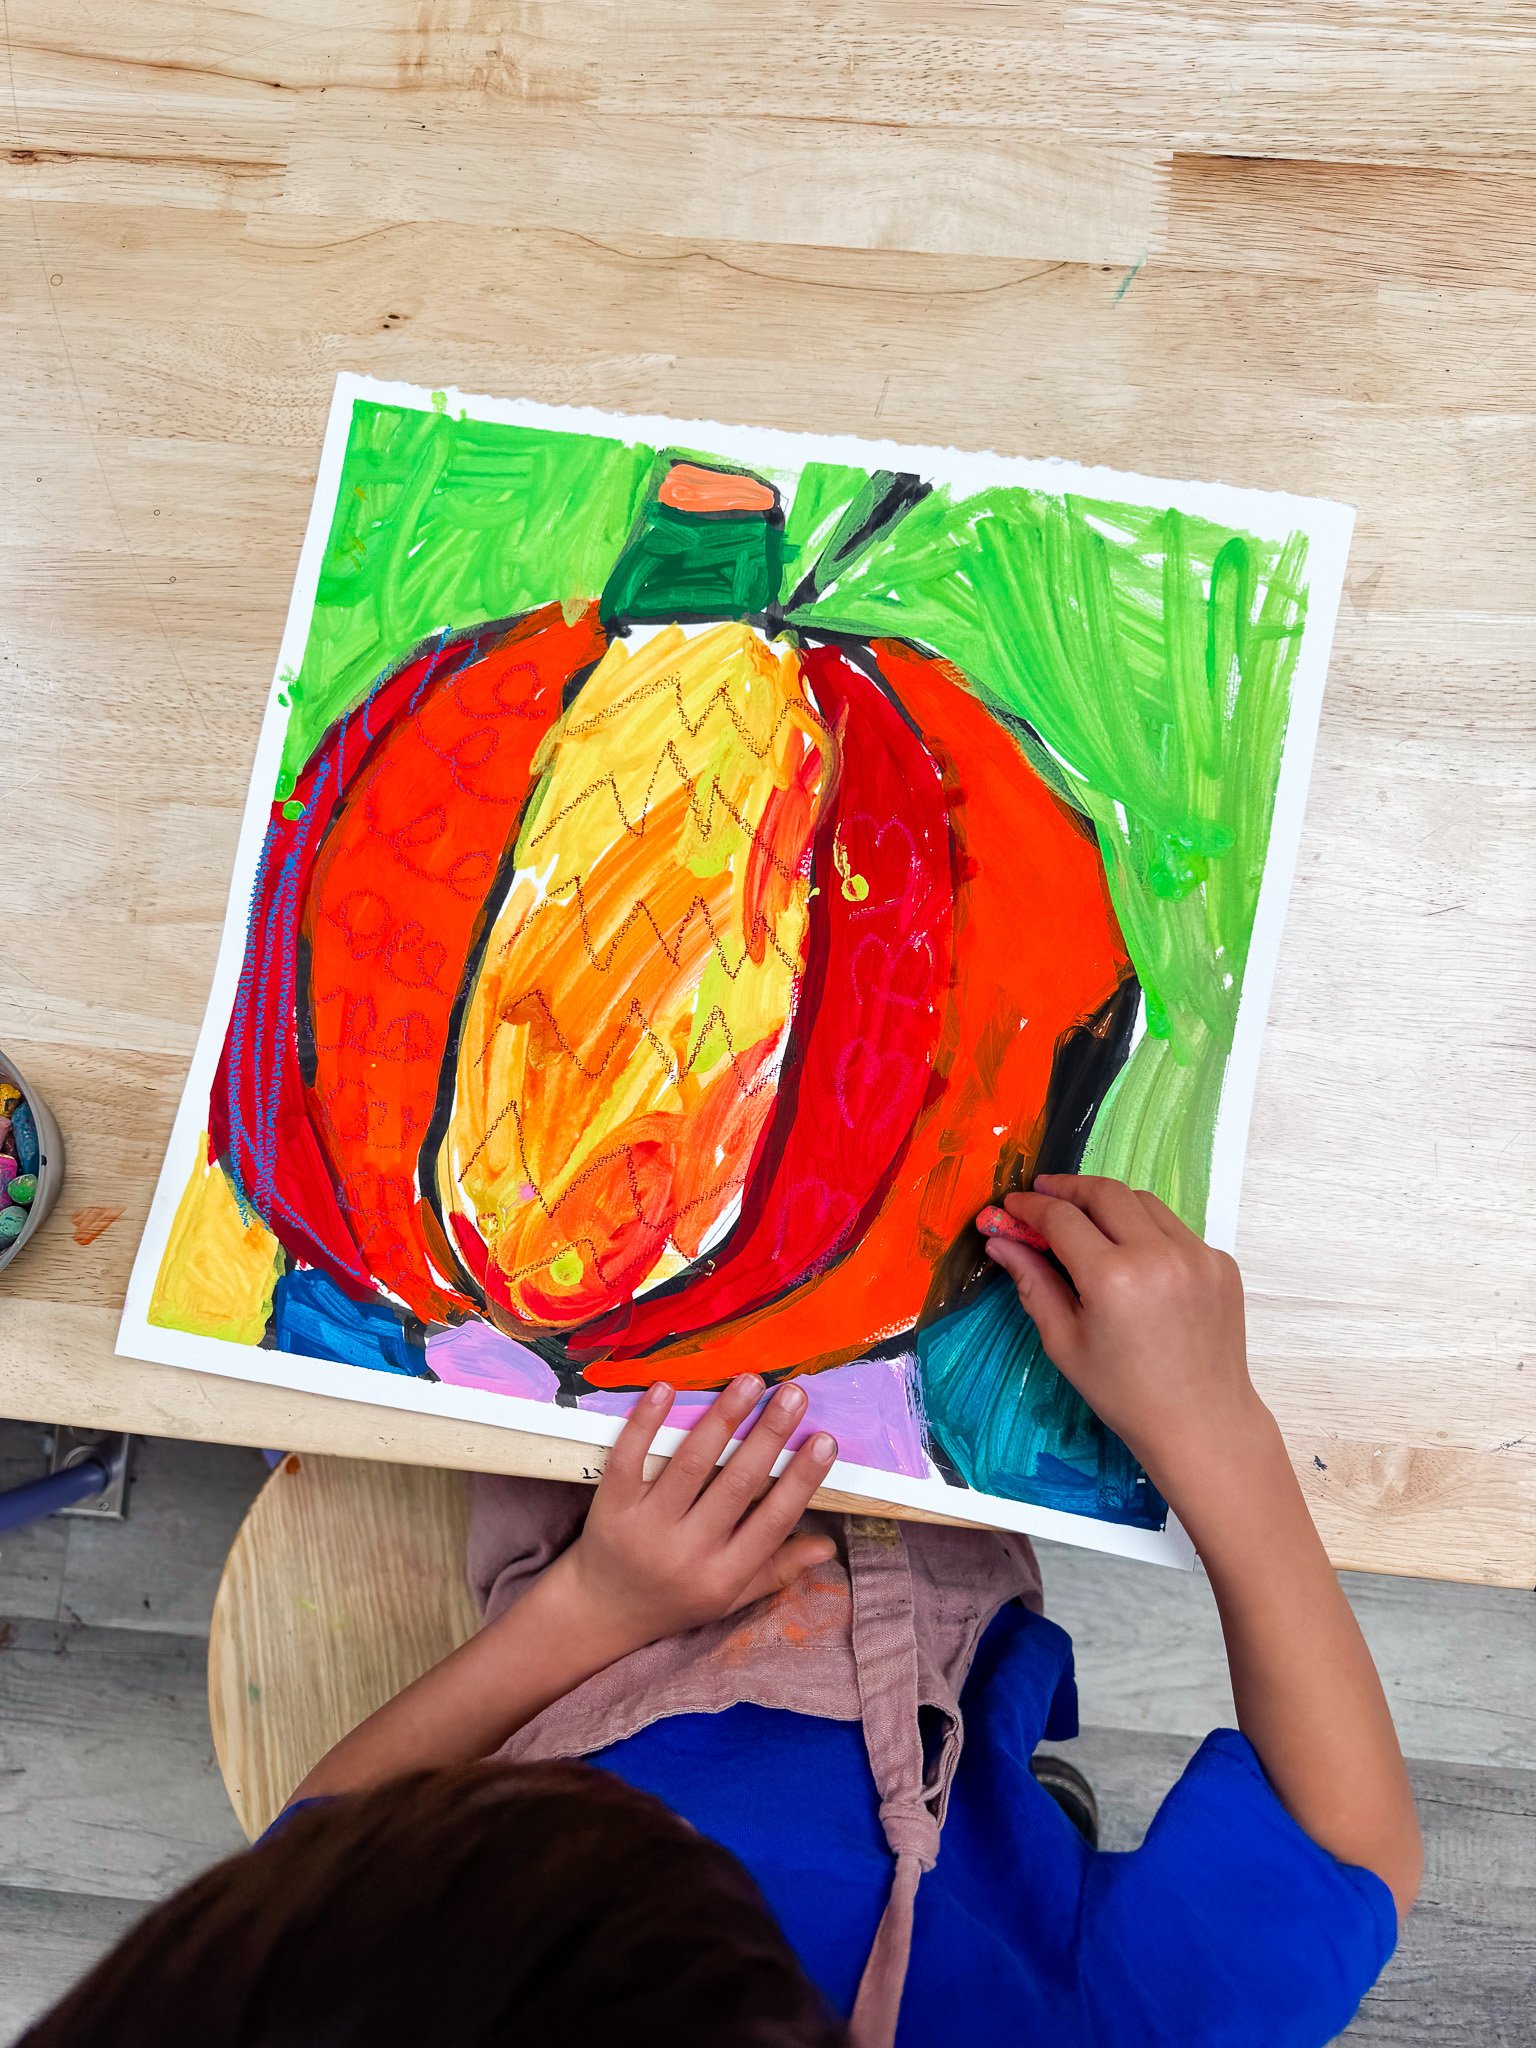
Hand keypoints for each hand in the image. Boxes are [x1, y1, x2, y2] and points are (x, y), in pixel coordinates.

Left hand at [545, 1376, 838, 1659]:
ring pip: (690, 1465)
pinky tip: (667, 1388)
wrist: (601, 1611)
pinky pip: (629, 1458)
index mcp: (722, 1576)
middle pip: (736, 1485)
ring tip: (749, 1381)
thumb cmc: (675, 1599)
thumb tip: (827, 1544)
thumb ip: (776, 1570)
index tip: (825, 1440)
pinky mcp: (611, 1507)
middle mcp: (687, 1552)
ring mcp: (646, 1527)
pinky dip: (647, 1422)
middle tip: (794, 1394)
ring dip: (722, 1418)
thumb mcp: (729, 1598)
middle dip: (769, 1436)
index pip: (773, 1522)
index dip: (801, 1480)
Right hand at [982, 1172, 1265, 1501]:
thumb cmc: (1124, 1393)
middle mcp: (1158, 1255)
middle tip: (1044, 1194)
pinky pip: (1175, 1229)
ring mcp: (1198, 1255)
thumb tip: (1000, 1241)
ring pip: (1144, 1202)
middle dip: (1068, 1188)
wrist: (1201, 1423)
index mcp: (1113, 1278)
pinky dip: (1147, 1232)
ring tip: (1087, 1222)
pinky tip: (1134, 1259)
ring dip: (1109, 1203)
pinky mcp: (1221, 1262)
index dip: (1030, 1207)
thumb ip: (1032, 1282)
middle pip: (1105, 1192)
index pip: (1061, 1218)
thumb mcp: (1064, 1342)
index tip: (1011, 1206)